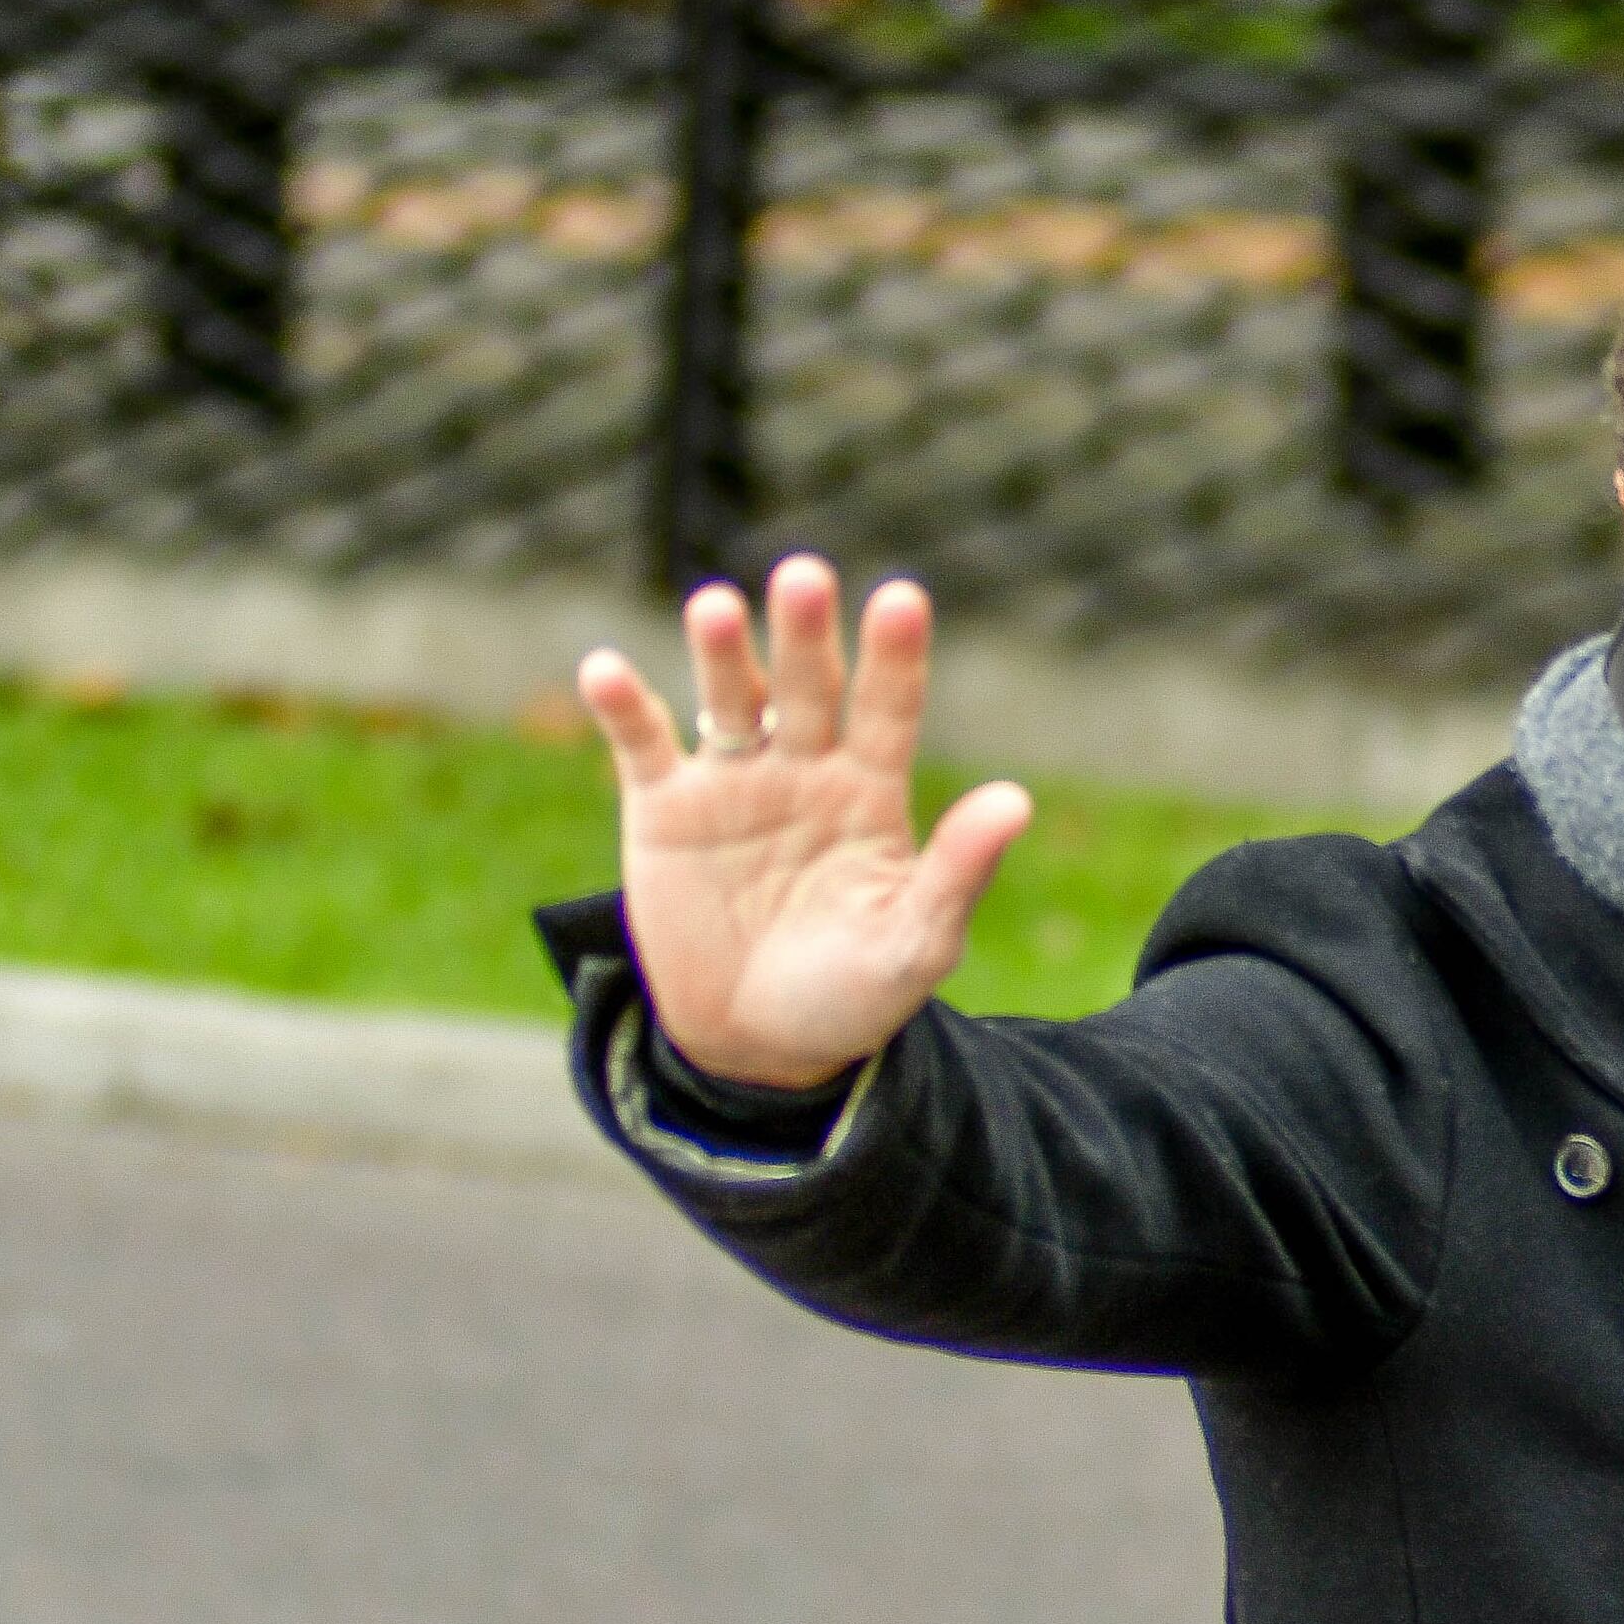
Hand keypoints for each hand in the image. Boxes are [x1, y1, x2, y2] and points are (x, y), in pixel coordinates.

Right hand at [575, 557, 1029, 1089]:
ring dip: (720, 653)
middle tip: (804, 577)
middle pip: (806, 685)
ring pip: (727, 699)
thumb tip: (1018, 799)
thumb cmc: (856, 994)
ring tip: (716, 608)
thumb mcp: (916, 942)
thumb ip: (959, 870)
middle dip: (804, 635)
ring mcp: (732, 782)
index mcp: (873, 791)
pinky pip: (642, 744)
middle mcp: (805, 768)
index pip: (888, 709)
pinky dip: (622, 706)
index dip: (895, 657)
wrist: (761, 1047)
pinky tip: (605, 670)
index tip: (903, 599)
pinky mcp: (662, 808)